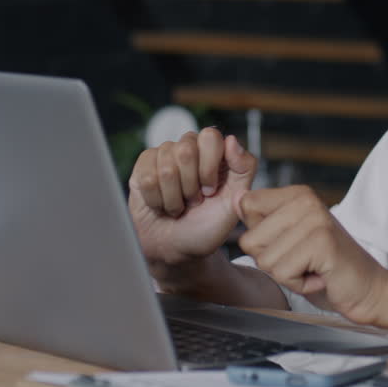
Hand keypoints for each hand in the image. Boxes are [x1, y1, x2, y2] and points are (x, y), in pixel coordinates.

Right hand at [128, 128, 255, 266]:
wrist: (177, 249)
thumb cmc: (207, 226)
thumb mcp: (235, 202)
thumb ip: (244, 168)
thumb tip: (231, 139)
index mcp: (215, 152)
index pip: (210, 137)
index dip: (208, 167)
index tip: (210, 191)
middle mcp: (190, 147)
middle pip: (185, 150)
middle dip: (190, 186)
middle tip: (194, 201)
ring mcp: (164, 155)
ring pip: (165, 167)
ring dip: (174, 198)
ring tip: (179, 206)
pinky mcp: (143, 167)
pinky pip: (147, 178)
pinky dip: (157, 200)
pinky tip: (161, 204)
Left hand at [238, 186, 387, 324]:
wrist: (368, 289)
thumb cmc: (325, 268)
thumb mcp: (288, 239)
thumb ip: (263, 220)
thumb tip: (237, 198)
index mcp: (298, 194)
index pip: (246, 206)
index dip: (260, 238)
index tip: (290, 245)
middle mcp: (306, 200)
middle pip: (250, 240)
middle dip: (272, 261)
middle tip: (304, 261)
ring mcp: (315, 219)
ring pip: (265, 260)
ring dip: (287, 275)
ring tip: (313, 268)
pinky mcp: (321, 242)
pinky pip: (283, 273)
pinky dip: (299, 285)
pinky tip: (320, 277)